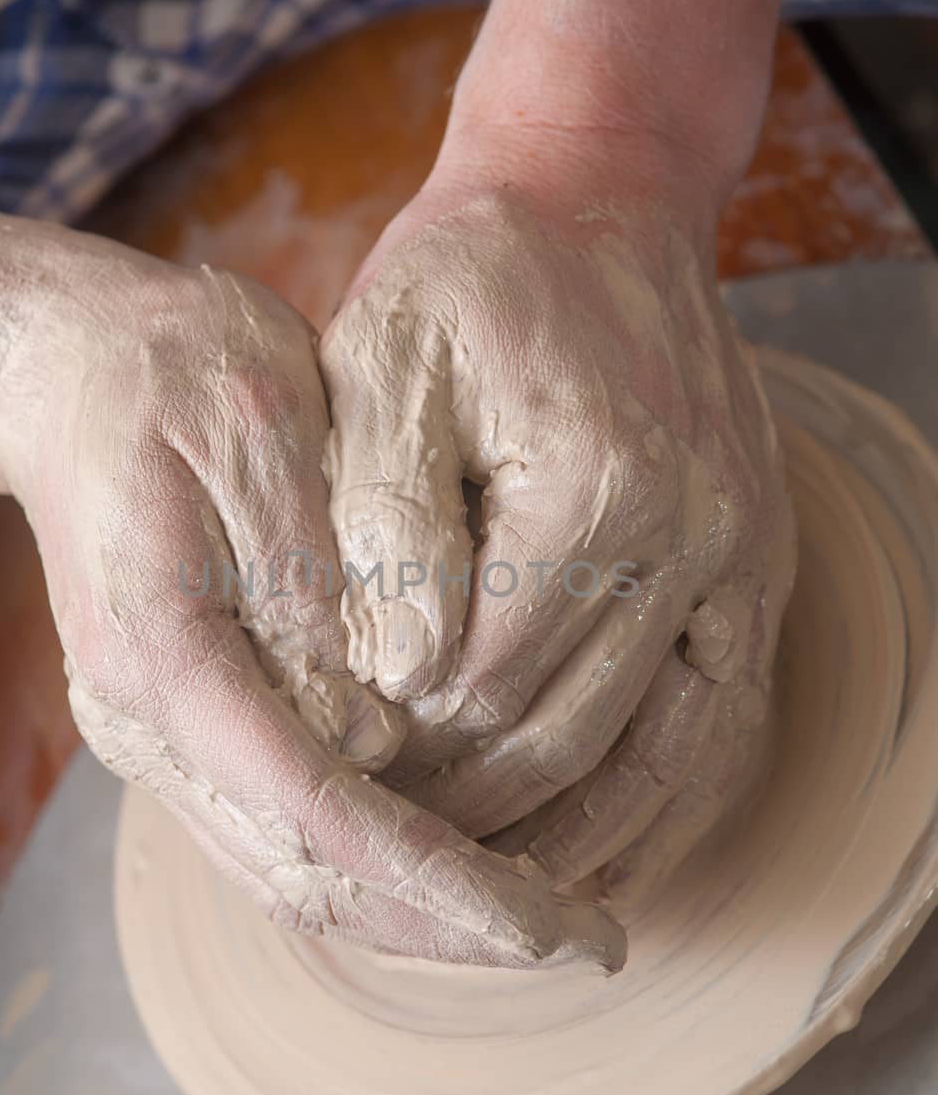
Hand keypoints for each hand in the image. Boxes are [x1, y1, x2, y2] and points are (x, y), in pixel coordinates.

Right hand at [0, 207, 617, 968]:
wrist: (68, 366)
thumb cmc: (171, 376)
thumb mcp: (259, 447)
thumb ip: (310, 599)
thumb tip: (372, 743)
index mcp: (163, 661)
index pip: (316, 815)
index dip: (439, 879)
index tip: (546, 921)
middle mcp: (149, 729)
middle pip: (305, 880)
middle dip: (448, 924)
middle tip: (581, 937)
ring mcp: (160, 738)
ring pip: (294, 875)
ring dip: (419, 911)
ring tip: (543, 913)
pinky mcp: (190, 726)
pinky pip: (288, 829)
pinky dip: (381, 861)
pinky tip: (464, 853)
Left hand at [319, 173, 794, 887]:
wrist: (596, 200)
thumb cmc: (469, 283)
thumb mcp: (385, 365)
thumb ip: (385, 522)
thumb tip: (391, 679)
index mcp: (596, 482)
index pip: (485, 682)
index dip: (405, 751)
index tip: (340, 777)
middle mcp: (694, 534)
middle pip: (567, 734)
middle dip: (469, 809)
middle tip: (389, 846)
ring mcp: (741, 556)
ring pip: (658, 755)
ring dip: (571, 837)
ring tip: (491, 894)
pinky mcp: (755, 566)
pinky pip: (721, 724)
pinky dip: (664, 805)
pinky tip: (607, 858)